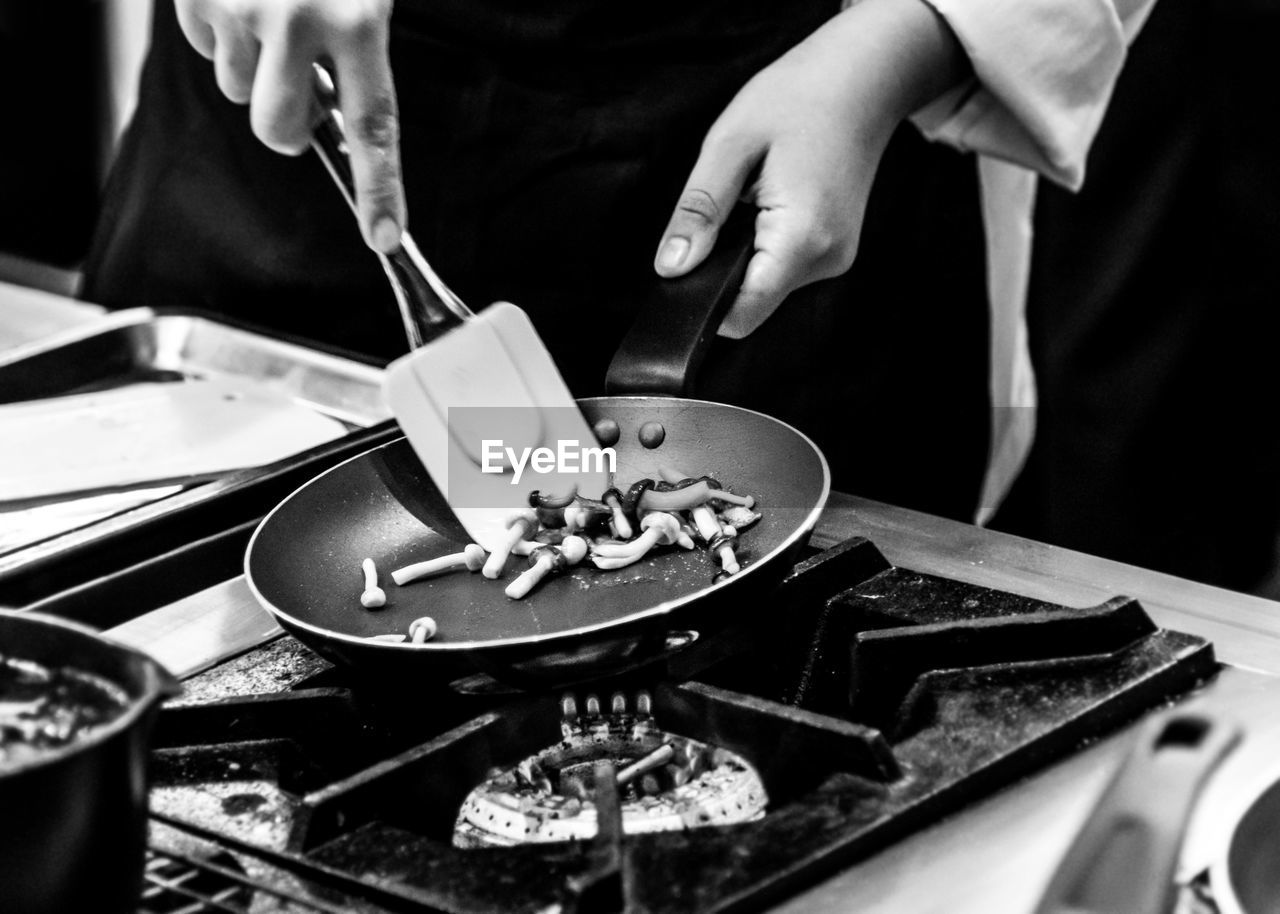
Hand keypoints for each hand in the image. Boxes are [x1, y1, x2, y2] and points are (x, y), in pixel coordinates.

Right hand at [174, 0, 404, 252]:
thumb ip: (357, 58)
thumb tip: (342, 125)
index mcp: (359, 22)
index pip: (375, 125)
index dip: (379, 189)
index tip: (383, 237)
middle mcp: (298, 19)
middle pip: (279, 129)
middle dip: (285, 127)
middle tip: (298, 91)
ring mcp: (241, 8)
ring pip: (238, 88)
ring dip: (254, 66)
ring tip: (270, 12)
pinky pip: (206, 46)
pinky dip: (222, 30)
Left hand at [654, 0, 968, 337]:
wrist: (864, 77)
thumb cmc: (798, 97)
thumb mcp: (730, 145)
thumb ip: (698, 212)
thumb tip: (670, 268)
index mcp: (801, 237)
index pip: (740, 314)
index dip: (701, 303)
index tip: (681, 270)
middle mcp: (827, 260)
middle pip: (751, 303)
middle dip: (720, 270)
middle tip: (721, 210)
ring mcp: (836, 258)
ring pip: (765, 287)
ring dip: (742, 255)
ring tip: (750, 197)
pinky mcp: (835, 250)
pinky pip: (782, 268)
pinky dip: (762, 246)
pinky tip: (766, 203)